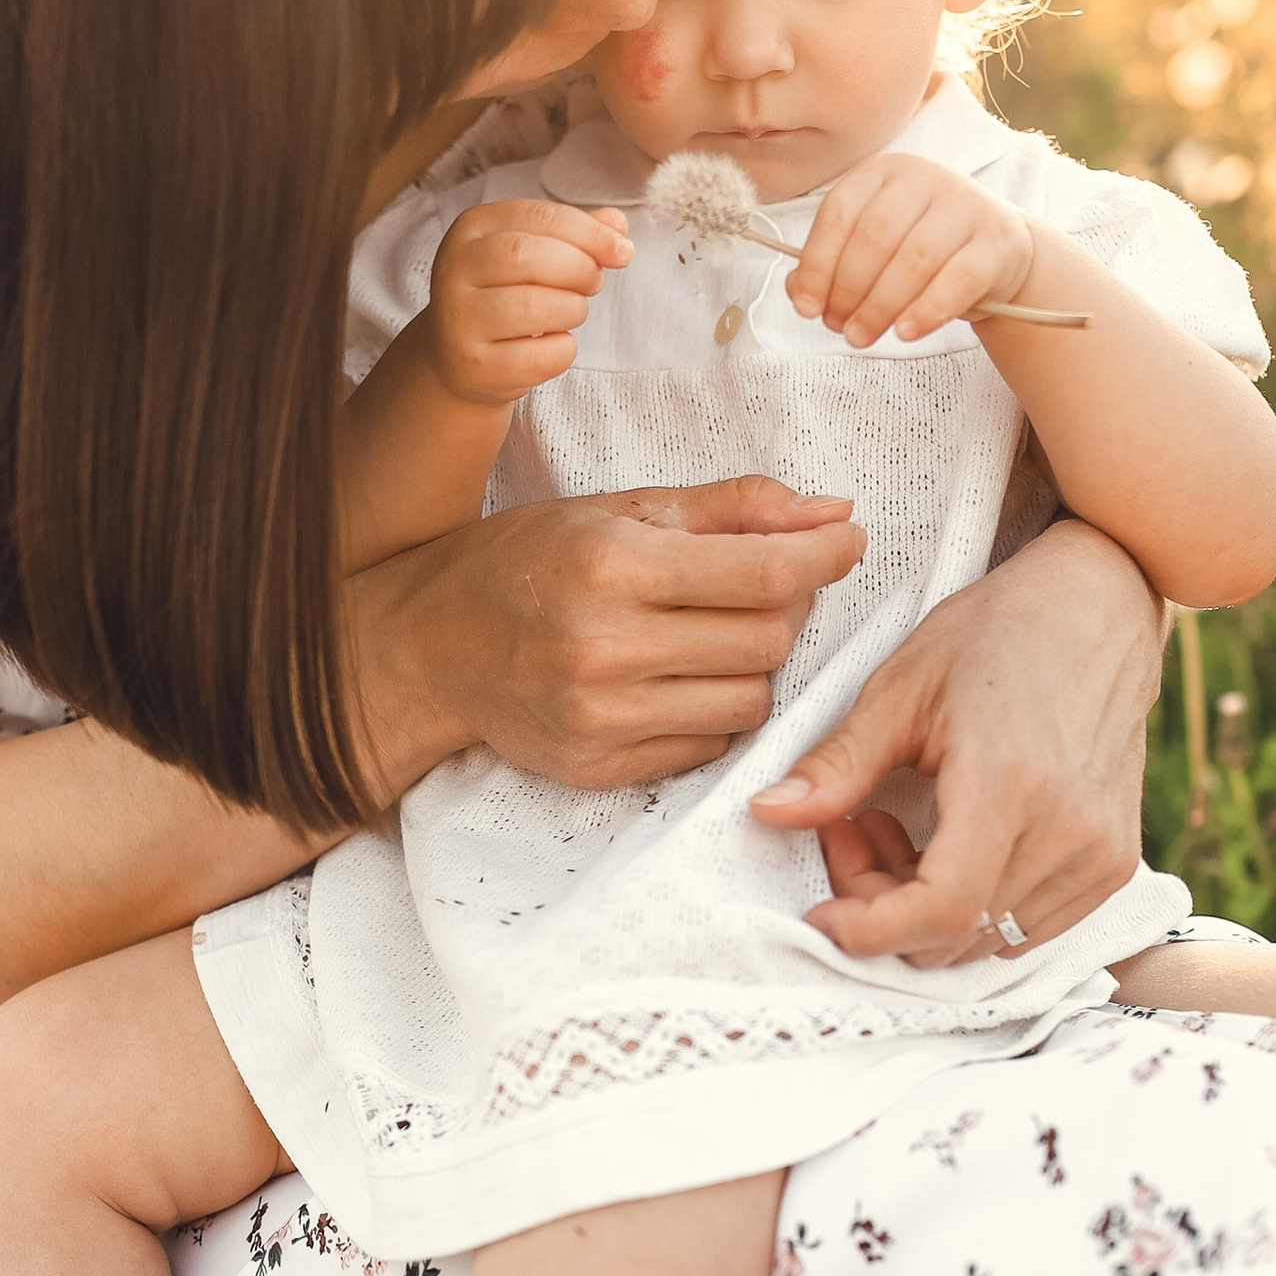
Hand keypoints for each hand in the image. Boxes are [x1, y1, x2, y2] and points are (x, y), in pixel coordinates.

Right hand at [355, 475, 864, 793]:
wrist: (429, 648)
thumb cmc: (527, 563)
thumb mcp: (619, 510)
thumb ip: (730, 508)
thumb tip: (832, 510)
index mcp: (613, 567)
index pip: (763, 574)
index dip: (823, 557)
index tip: (846, 542)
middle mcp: (606, 647)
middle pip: (767, 640)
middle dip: (785, 608)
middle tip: (761, 584)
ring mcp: (602, 718)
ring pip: (750, 701)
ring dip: (754, 665)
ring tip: (715, 633)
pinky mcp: (599, 768)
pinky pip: (709, 744)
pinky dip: (716, 710)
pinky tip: (680, 678)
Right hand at [423, 196, 630, 405]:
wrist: (458, 356)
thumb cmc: (504, 294)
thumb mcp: (531, 252)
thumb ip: (574, 234)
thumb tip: (617, 225)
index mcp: (472, 228)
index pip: (538, 217)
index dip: (590, 232)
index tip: (621, 251)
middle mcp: (455, 270)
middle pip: (528, 256)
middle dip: (579, 268)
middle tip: (593, 283)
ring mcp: (460, 320)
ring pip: (534, 306)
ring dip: (573, 309)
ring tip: (569, 312)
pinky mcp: (475, 366)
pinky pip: (541, 356)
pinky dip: (562, 350)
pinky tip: (551, 344)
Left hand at [747, 521, 1165, 963]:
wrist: (1099, 608)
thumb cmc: (998, 634)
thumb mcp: (901, 688)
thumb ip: (838, 764)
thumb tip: (768, 813)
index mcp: (1012, 783)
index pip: (940, 909)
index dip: (870, 929)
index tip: (821, 915)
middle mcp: (1069, 832)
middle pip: (953, 935)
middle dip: (880, 907)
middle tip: (849, 831)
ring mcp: (1099, 855)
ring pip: (985, 941)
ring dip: (922, 908)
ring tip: (898, 827)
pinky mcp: (1114, 865)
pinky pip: (1024, 928)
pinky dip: (971, 906)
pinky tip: (949, 841)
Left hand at [787, 149, 1035, 347]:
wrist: (996, 250)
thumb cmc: (921, 248)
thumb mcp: (872, 247)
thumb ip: (830, 264)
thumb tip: (797, 292)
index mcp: (882, 172)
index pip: (839, 214)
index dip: (817, 265)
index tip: (806, 307)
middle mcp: (924, 177)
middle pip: (875, 238)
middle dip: (848, 291)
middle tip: (839, 328)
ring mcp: (965, 205)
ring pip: (914, 259)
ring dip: (880, 306)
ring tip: (862, 336)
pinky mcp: (997, 241)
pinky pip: (958, 279)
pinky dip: (927, 310)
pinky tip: (905, 332)